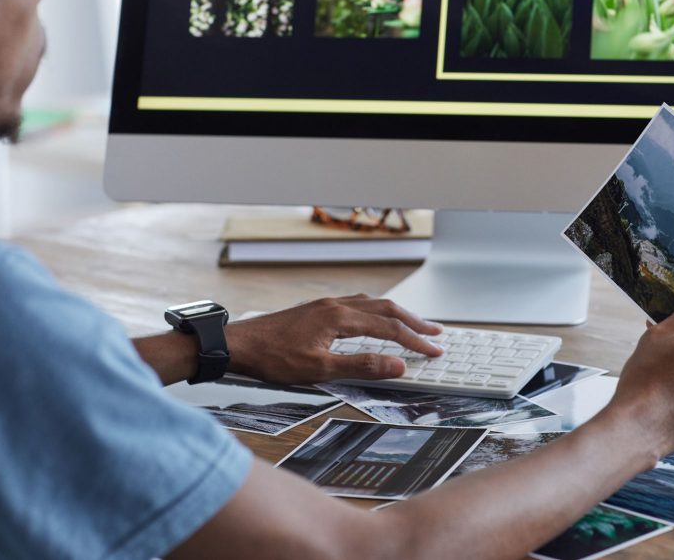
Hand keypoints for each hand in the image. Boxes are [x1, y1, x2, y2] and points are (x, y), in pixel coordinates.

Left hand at [225, 294, 443, 384]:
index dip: (415, 341)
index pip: (389, 328)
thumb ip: (361, 366)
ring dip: (396, 315)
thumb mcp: (319, 369)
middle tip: (436, 333)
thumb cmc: (272, 358)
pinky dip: (376, 312)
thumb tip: (397, 365)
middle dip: (414, 322)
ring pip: (372, 304)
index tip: (434, 351)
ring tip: (413, 325)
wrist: (237, 344)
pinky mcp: (317, 310)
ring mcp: (325, 306)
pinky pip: (357, 305)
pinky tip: (374, 320)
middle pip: (386, 309)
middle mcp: (336, 305)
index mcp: (340, 317)